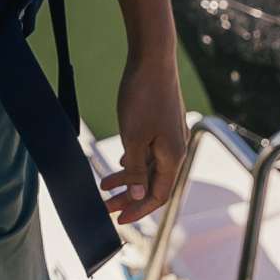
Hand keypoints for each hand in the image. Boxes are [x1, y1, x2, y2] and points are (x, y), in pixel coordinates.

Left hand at [103, 55, 190, 221]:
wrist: (153, 59)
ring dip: (127, 178)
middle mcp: (175, 149)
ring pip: (149, 167)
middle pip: (153, 183)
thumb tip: (137, 196)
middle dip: (129, 197)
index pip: (158, 195)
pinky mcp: (162, 124)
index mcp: (173, 157)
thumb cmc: (144, 97)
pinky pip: (149, 152)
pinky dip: (133, 161)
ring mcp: (170, 136)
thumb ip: (135, 169)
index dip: (139, 210)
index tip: (119, 221)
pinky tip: (120, 162)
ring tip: (104, 185)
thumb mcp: (134, 137)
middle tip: (105, 207)